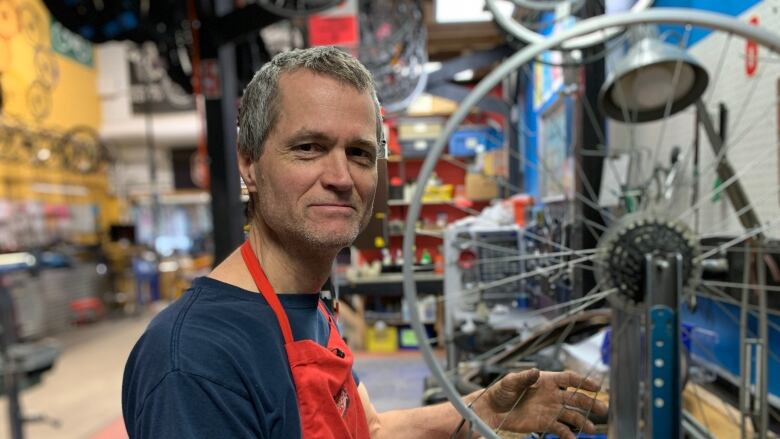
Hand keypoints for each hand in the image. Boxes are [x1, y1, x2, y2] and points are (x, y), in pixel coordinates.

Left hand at [473, 369, 607, 438]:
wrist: (493, 410)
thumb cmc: (501, 391)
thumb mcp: (511, 381)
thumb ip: (524, 377)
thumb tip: (534, 372)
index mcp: (546, 380)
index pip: (569, 379)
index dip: (583, 382)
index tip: (596, 386)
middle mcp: (552, 395)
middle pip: (576, 398)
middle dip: (590, 403)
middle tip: (603, 409)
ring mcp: (551, 410)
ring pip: (572, 415)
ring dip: (583, 422)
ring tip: (592, 430)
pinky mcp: (545, 424)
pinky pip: (561, 429)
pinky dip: (568, 435)